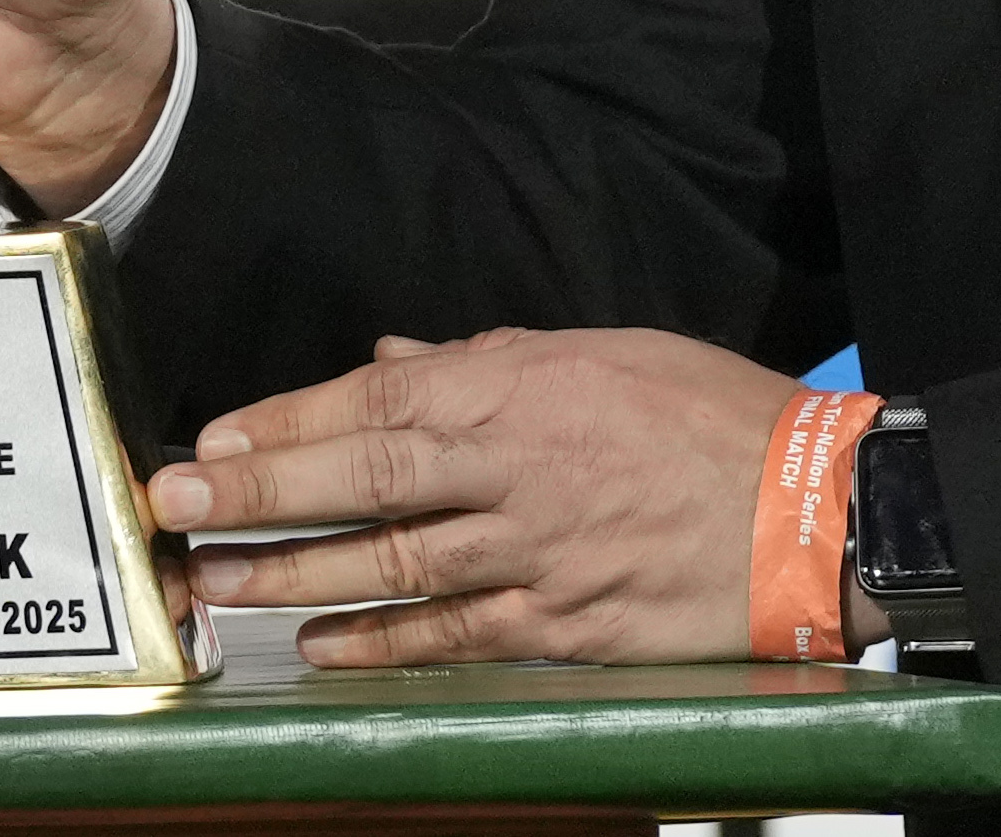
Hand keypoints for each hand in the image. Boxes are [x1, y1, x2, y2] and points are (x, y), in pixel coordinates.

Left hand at [160, 327, 852, 664]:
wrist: (826, 506)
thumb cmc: (709, 414)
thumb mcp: (592, 351)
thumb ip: (478, 362)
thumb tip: (388, 365)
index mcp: (514, 388)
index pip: (369, 405)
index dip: (281, 427)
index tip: (208, 448)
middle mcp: (515, 469)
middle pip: (363, 483)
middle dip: (258, 498)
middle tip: (174, 512)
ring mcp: (542, 554)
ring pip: (395, 566)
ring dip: (294, 579)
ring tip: (214, 584)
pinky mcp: (575, 625)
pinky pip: (462, 636)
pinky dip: (385, 644)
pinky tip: (321, 648)